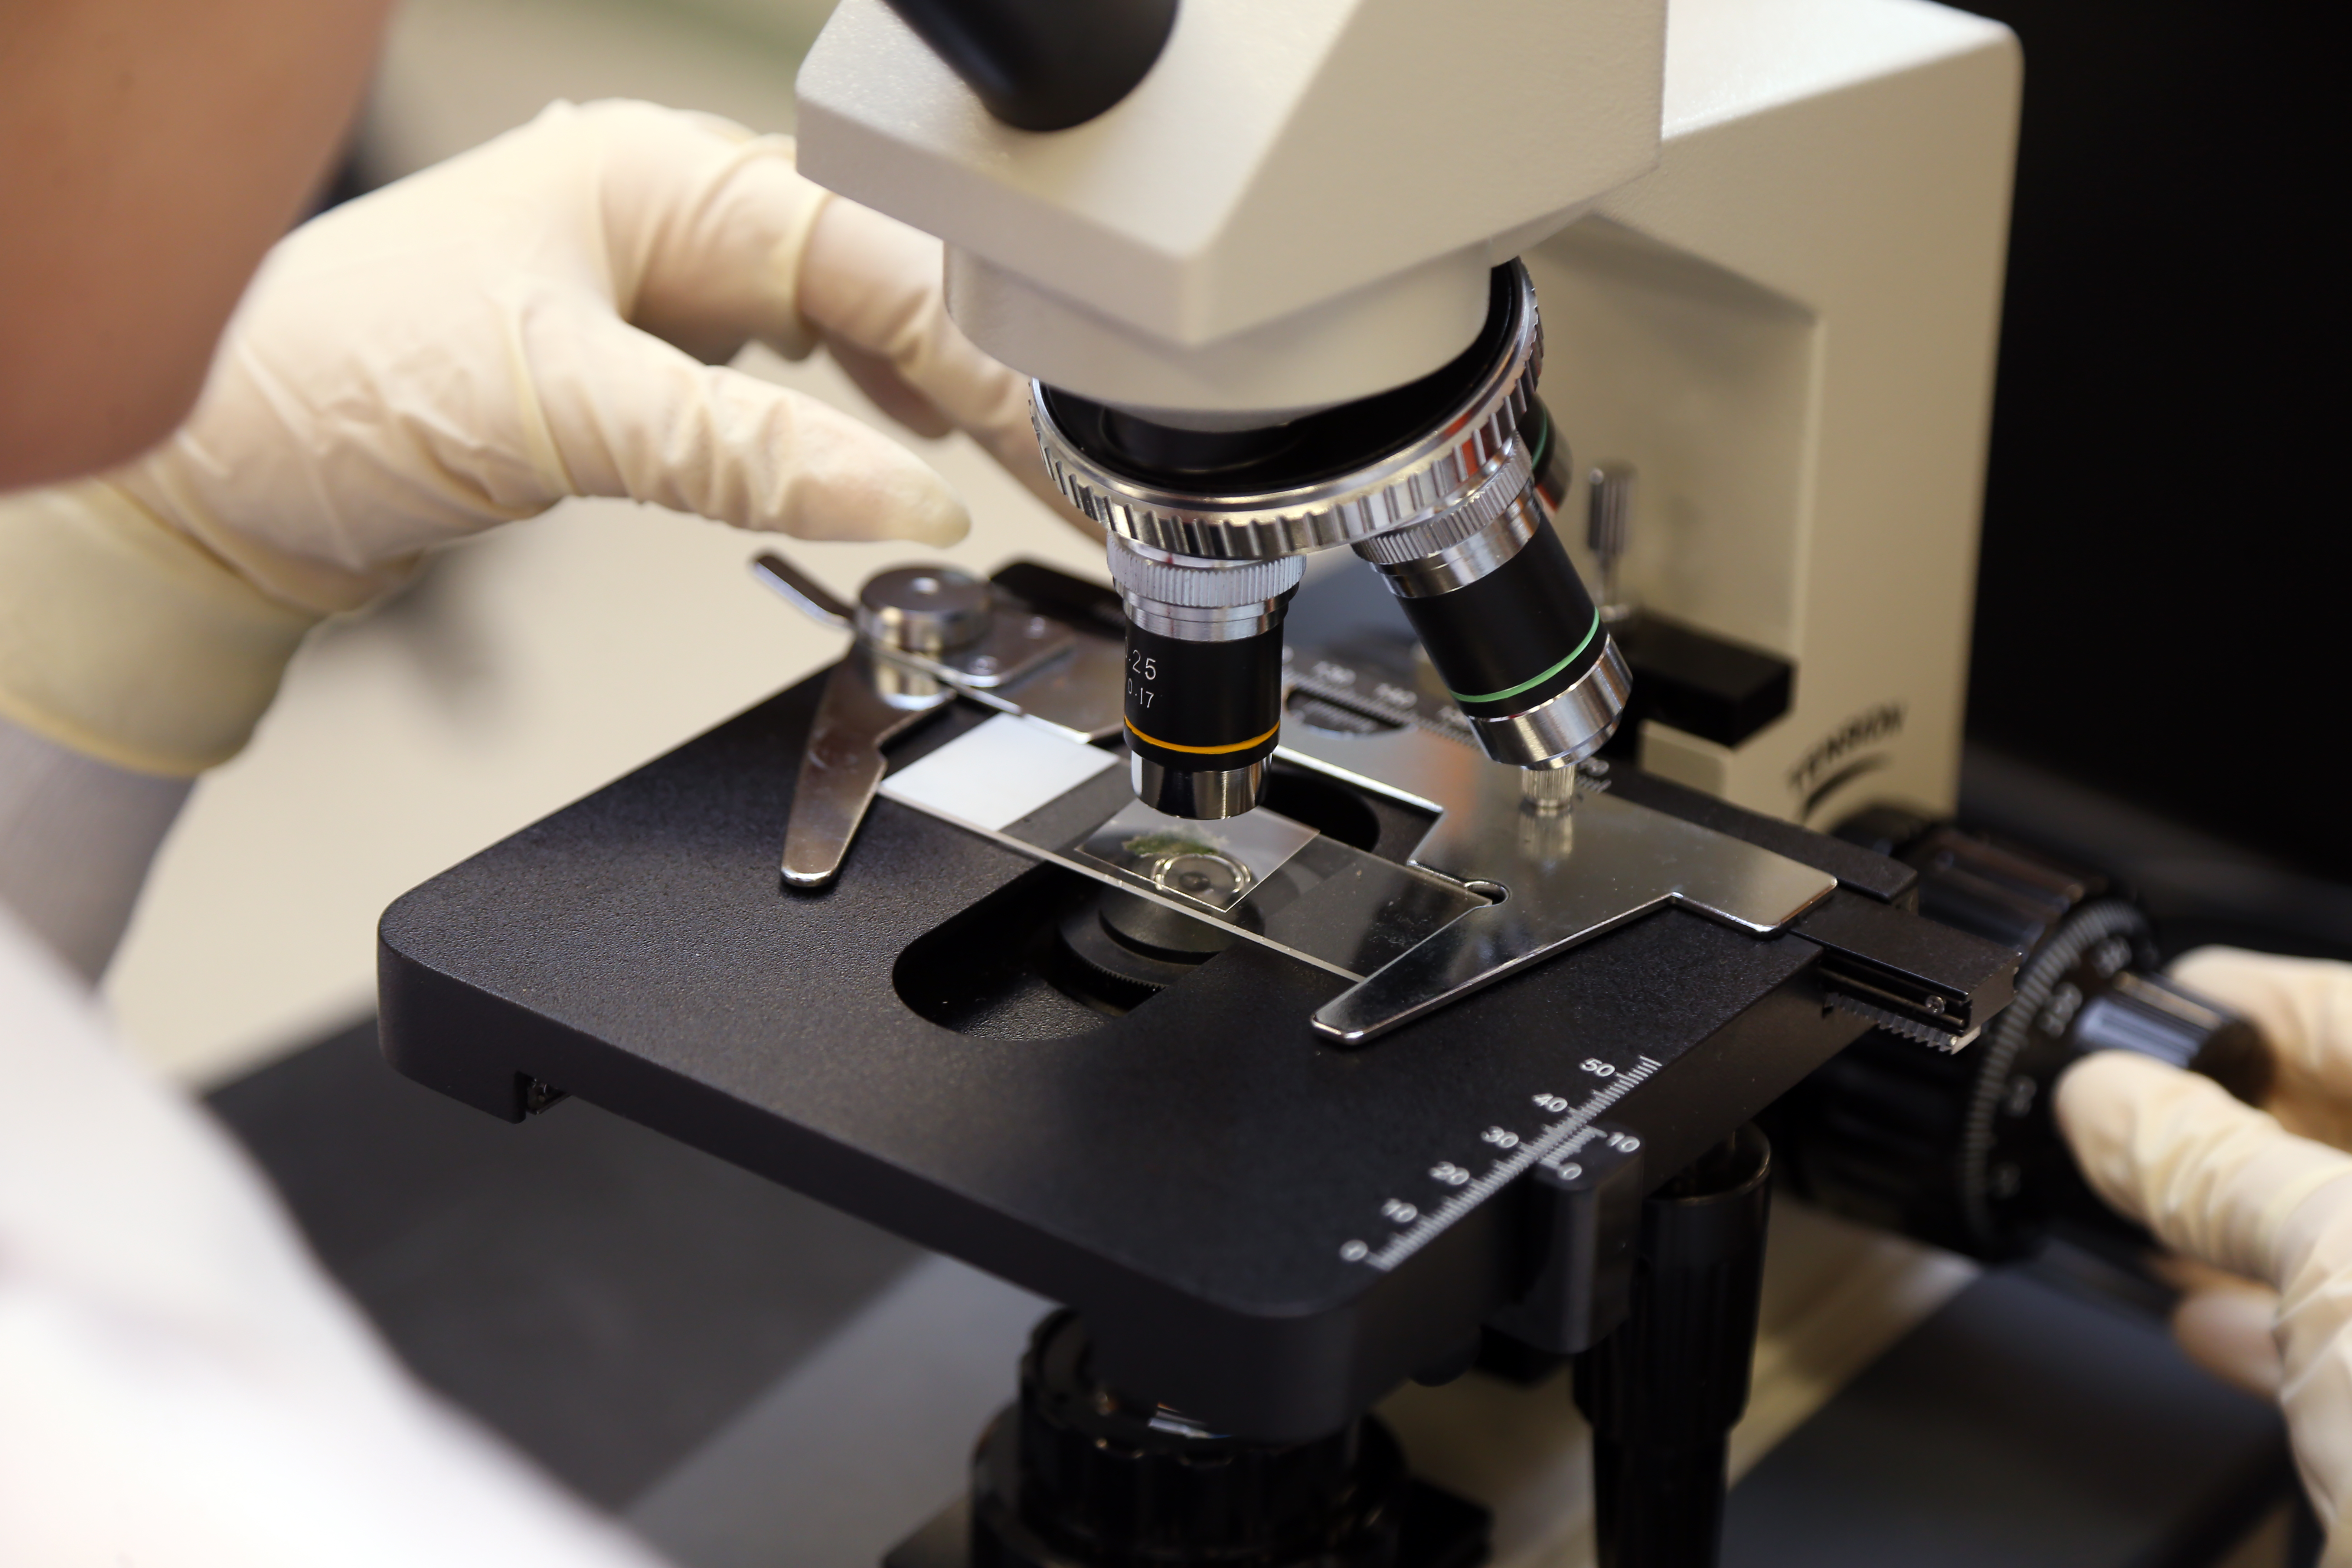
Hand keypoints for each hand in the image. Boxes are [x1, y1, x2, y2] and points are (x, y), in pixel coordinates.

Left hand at [0, 98, 1076, 776]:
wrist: (232, 462)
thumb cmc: (348, 388)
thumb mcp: (569, 412)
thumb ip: (749, 453)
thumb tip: (913, 499)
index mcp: (667, 179)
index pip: (878, 258)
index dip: (985, 353)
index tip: (1061, 445)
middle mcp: (675, 206)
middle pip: (884, 274)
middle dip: (989, 367)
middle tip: (1076, 466)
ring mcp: (664, 271)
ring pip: (849, 311)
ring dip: (934, 382)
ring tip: (1021, 457)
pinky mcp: (650, 340)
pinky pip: (793, 351)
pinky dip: (859, 397)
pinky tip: (898, 430)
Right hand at [2057, 947, 2351, 1548]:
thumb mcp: (2342, 1258)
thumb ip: (2213, 1161)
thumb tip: (2111, 1105)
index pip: (2351, 1007)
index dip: (2248, 1004)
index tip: (2143, 1019)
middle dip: (2240, 1118)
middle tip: (2129, 1118)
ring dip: (2250, 1217)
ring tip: (2147, 1211)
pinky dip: (2283, 1317)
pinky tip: (2212, 1321)